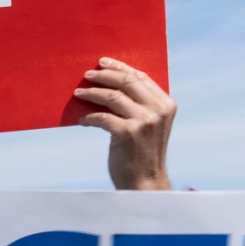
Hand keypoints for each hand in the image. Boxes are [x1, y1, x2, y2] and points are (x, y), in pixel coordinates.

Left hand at [75, 57, 175, 191]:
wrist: (144, 183)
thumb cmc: (141, 154)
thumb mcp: (148, 126)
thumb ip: (140, 106)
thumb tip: (111, 87)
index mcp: (166, 104)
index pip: (141, 77)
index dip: (121, 68)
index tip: (103, 62)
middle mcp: (158, 110)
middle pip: (127, 82)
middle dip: (104, 76)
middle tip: (87, 75)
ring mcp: (144, 121)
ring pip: (112, 97)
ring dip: (92, 94)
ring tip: (78, 94)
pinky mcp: (127, 133)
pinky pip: (101, 117)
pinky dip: (89, 117)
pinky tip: (81, 120)